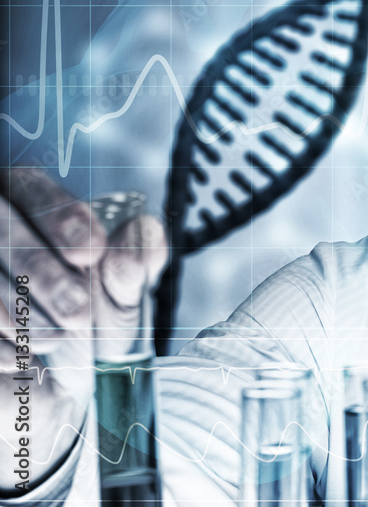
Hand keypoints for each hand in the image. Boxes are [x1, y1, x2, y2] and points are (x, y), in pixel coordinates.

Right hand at [0, 168, 165, 491]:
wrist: (57, 389)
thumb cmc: (89, 328)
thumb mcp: (123, 297)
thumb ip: (136, 263)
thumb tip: (142, 230)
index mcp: (28, 207)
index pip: (32, 189)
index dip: (60, 217)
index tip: (91, 252)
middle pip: (1, 229)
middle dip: (42, 272)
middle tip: (78, 310)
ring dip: (20, 311)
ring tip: (55, 338)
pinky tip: (21, 358)